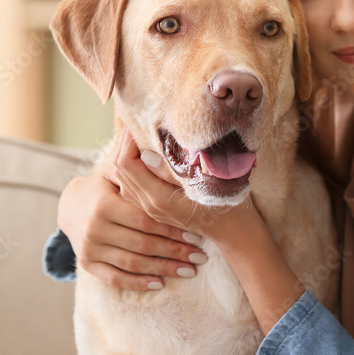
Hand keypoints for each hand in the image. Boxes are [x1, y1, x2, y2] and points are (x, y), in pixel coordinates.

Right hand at [57, 161, 206, 291]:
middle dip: (174, 251)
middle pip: (143, 244)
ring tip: (190, 270)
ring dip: (164, 269)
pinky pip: (116, 278)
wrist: (71, 207)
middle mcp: (94, 229)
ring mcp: (90, 249)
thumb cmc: (103, 185)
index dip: (172, 228)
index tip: (196, 234)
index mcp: (104, 205)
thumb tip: (152, 140)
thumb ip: (134, 161)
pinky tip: (161, 283)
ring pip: (133, 264)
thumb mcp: (115, 171)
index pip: (146, 220)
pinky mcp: (88, 264)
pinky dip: (139, 283)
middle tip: (201, 256)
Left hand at [110, 127, 267, 252]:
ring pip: (123, 178)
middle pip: (120, 170)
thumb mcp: (203, 183)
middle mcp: (149, 205)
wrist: (233, 232)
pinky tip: (144, 156)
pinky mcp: (154, 208)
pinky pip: (132, 185)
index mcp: (158, 198)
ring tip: (138, 136)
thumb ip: (172, 170)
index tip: (139, 123)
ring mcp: (150, 209)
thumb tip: (145, 154)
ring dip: (128, 155)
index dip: (128, 140)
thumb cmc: (225, 204)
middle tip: (137, 124)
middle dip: (125, 144)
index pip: (126, 164)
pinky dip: (133, 168)